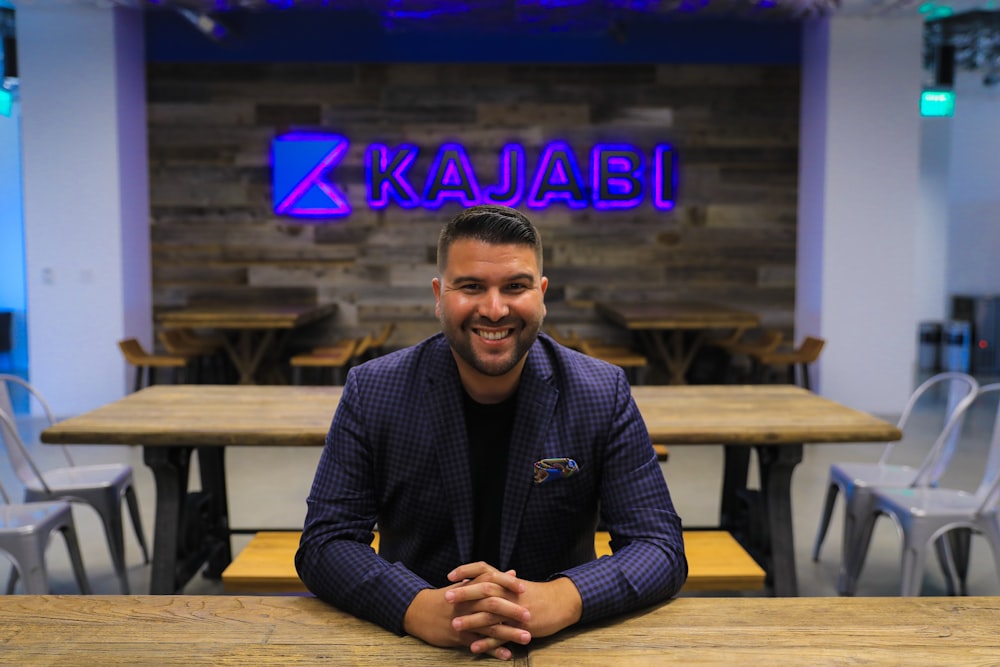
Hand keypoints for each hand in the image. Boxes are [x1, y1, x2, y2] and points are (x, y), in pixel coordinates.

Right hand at [403, 563, 530, 659]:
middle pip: (492, 604)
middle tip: (529, 617)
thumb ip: (490, 579)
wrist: (418, 611)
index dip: (507, 584)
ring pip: (488, 626)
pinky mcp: (458, 636)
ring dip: (508, 633)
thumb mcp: (466, 585)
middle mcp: (467, 603)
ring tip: (526, 638)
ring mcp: (462, 620)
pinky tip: (506, 654)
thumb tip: (512, 573)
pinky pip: (478, 644)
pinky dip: (493, 649)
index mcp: (469, 588)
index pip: (491, 580)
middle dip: (512, 610)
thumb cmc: (446, 598)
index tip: (524, 589)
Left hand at [447, 565, 582, 640]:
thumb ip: (500, 582)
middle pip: (484, 591)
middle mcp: (510, 594)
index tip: (450, 575)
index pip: (484, 570)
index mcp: (507, 582)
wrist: (562, 603)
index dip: (467, 571)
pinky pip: (501, 636)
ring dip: (471, 620)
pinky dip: (487, 642)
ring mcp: (515, 611)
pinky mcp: (521, 628)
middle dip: (464, 594)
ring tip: (454, 625)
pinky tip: (473, 647)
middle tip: (446, 597)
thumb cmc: (538, 594)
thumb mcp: (518, 586)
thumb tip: (481, 578)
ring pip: (490, 615)